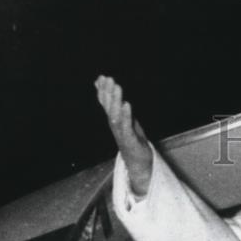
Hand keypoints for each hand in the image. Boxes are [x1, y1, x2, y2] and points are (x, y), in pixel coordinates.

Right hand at [95, 75, 152, 195]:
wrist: (138, 162)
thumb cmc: (132, 139)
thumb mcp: (125, 120)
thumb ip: (117, 107)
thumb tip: (111, 95)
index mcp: (113, 120)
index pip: (106, 104)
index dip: (103, 91)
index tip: (101, 77)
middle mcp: (115, 126)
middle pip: (109, 107)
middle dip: (108, 92)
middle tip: (108, 78)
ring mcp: (121, 133)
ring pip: (115, 115)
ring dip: (115, 101)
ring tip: (117, 87)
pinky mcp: (129, 140)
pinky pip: (126, 126)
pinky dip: (125, 115)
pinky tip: (127, 105)